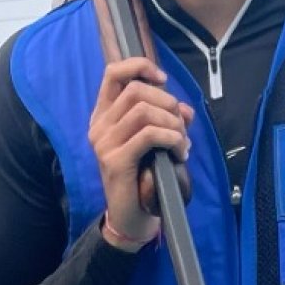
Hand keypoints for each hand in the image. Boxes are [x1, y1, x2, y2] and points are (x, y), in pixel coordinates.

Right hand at [88, 57, 193, 251]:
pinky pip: (149, 135)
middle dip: (167, 102)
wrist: (131, 217)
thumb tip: (185, 109)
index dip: (139, 67)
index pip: (112, 73)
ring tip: (182, 142)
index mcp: (104, 115)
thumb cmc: (143, 176)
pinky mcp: (115, 160)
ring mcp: (104, 143)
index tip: (163, 79)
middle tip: (181, 124)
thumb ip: (167, 120)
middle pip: (135, 91)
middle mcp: (99, 125)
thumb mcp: (155, 142)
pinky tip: (180, 151)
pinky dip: (172, 138)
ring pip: (144, 111)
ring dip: (172, 123)